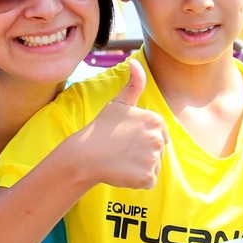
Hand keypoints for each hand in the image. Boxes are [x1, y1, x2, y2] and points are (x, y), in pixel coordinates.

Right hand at [72, 59, 165, 188]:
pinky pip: (147, 181)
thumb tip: (136, 61)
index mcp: (155, 120)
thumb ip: (134, 84)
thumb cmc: (101, 128)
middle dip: (141, 153)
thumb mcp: (118, 103)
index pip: (158, 135)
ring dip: (139, 167)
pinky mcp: (147, 177)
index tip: (125, 138)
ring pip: (152, 166)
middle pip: (157, 151)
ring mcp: (153, 158)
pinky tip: (122, 171)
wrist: (84, 154)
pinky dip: (136, 180)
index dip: (140, 139)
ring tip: (121, 160)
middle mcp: (158, 138)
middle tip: (121, 150)